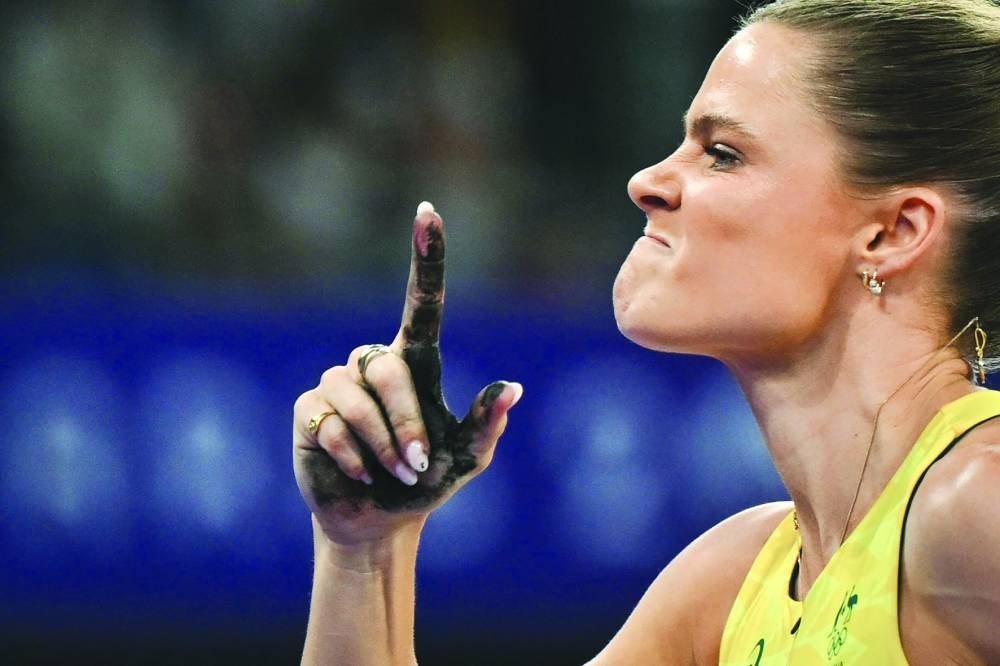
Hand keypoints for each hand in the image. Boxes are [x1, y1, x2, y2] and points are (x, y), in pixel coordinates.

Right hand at [293, 202, 522, 544]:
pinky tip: (361, 473)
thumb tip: (512, 388)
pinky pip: (328, 420)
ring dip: (380, 442)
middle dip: (404, 420)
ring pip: (355, 396)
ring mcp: (338, 385)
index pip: (421, 302)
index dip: (425, 258)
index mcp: (416, 364)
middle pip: (388, 367)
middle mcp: (375, 365)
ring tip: (392, 473)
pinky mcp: (310, 411)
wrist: (378, 518)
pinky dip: (351, 453)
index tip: (427, 212)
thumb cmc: (427, 482)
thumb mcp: (466, 459)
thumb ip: (485, 425)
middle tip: (416, 465)